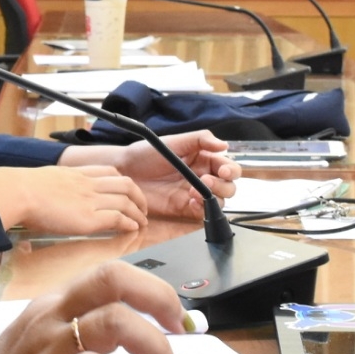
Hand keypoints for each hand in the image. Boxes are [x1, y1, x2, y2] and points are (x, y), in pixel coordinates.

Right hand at [0, 165, 146, 237]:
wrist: (17, 192)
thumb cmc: (19, 190)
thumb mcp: (40, 181)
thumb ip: (48, 188)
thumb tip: (40, 199)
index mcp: (75, 174)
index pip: (108, 171)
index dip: (121, 181)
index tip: (126, 190)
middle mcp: (87, 184)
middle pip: (124, 183)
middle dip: (138, 195)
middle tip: (141, 207)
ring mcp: (89, 200)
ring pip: (126, 200)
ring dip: (138, 211)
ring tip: (142, 221)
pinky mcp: (88, 218)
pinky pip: (117, 218)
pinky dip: (129, 223)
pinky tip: (133, 228)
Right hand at [0, 262, 188, 353]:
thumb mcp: (40, 345)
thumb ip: (77, 331)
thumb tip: (128, 331)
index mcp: (52, 307)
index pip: (109, 274)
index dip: (152, 288)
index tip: (174, 315)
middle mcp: (52, 320)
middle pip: (114, 279)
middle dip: (160, 299)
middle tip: (181, 328)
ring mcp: (51, 352)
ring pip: (115, 321)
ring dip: (156, 346)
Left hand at [62, 131, 239, 218]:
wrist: (124, 171)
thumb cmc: (145, 154)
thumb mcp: (173, 141)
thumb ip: (200, 140)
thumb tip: (224, 145)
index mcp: (203, 159)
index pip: (227, 166)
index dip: (230, 170)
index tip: (222, 171)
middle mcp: (202, 177)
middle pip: (228, 186)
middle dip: (223, 186)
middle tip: (206, 182)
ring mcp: (194, 194)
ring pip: (219, 201)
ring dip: (212, 198)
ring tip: (194, 192)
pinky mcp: (184, 208)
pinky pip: (202, 213)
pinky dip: (201, 210)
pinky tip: (190, 202)